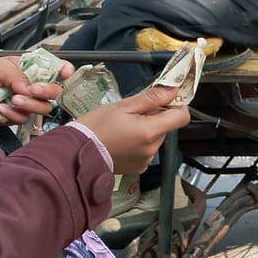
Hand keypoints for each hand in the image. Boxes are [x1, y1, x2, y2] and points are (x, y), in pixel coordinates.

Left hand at [0, 58, 69, 126]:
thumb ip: (16, 74)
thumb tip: (29, 87)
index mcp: (28, 69)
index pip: (54, 68)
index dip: (64, 70)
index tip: (65, 73)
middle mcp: (30, 86)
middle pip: (54, 91)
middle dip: (46, 91)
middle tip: (32, 90)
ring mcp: (25, 102)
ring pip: (43, 107)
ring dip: (29, 104)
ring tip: (13, 100)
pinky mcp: (16, 117)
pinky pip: (24, 119)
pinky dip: (13, 114)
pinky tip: (2, 109)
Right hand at [77, 85, 191, 173]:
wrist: (76, 153)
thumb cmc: (96, 127)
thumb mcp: (122, 106)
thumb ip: (151, 98)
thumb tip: (172, 90)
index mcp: (150, 132)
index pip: (182, 116)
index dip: (176, 105)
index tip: (165, 100)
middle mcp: (152, 148)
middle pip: (166, 126)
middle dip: (154, 117)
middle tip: (132, 113)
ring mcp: (146, 160)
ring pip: (155, 138)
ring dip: (146, 130)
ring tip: (123, 127)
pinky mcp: (138, 167)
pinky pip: (146, 150)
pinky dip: (139, 143)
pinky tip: (122, 140)